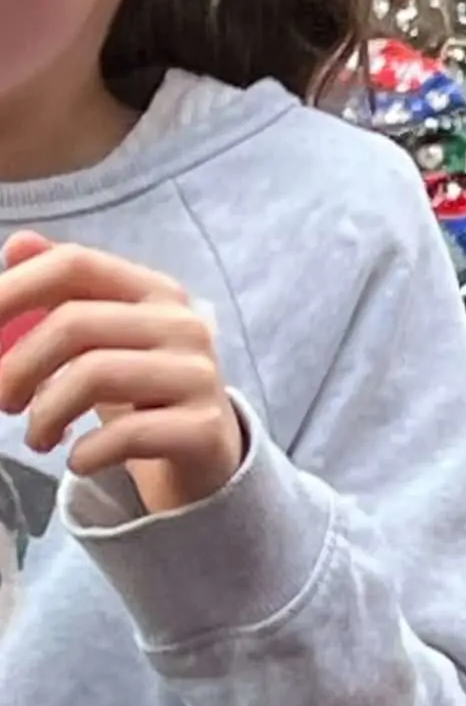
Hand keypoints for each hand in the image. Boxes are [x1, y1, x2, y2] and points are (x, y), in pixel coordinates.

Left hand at [0, 232, 247, 514]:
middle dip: (18, 366)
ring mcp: (197, 374)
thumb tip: (17, 244)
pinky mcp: (203, 427)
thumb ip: (61, 292)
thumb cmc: (138, 388)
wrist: (204, 451)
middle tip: (2, 401)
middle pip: (75, 322)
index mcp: (153, 290)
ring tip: (37, 438)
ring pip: (95, 374)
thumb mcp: (101, 338)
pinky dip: (84, 453)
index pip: (75, 264)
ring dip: (45, 414)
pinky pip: (126, 434)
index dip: (14, 289)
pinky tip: (77, 460)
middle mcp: (182, 323)